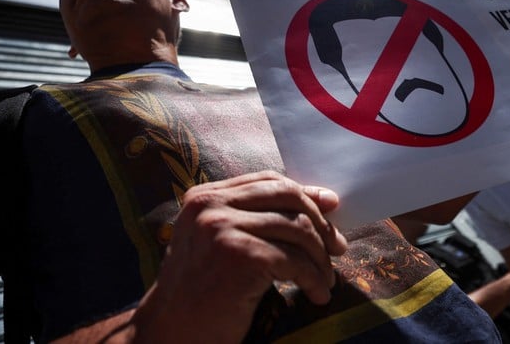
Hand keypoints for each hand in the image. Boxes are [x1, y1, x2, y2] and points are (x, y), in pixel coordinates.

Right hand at [134, 171, 347, 342]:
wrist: (172, 332)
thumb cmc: (202, 291)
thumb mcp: (225, 243)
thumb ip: (263, 217)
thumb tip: (328, 200)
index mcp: (205, 196)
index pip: (268, 180)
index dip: (305, 194)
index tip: (332, 212)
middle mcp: (211, 205)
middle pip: (287, 196)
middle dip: (319, 223)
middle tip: (337, 250)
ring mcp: (223, 227)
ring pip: (296, 228)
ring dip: (320, 258)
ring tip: (326, 281)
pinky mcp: (240, 255)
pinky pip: (294, 261)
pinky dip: (313, 279)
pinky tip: (317, 295)